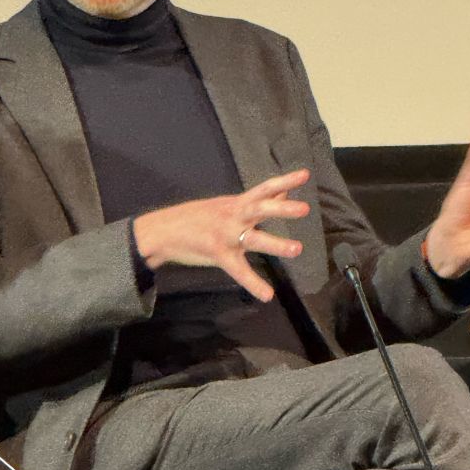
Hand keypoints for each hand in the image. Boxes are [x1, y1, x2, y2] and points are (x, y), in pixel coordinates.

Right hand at [133, 169, 310, 301]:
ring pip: (254, 239)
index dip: (285, 181)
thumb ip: (255, 200)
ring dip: (276, 244)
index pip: (264, 189)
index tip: (305, 175)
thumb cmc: (196, 217)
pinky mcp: (218, 254)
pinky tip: (267, 294)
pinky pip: (238, 270)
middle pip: (260, 208)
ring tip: (296, 249)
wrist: (163, 230)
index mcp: (236, 204)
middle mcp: (233, 216)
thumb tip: (281, 191)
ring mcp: (226, 235)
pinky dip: (253, 283)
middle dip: (282, 209)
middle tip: (304, 208)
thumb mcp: (226, 204)